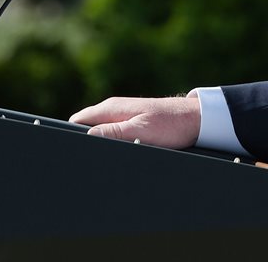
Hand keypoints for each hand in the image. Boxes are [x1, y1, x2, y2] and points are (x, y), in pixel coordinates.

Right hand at [69, 95, 201, 148]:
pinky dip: (112, 142)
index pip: (78, 120)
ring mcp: (124, 114)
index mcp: (112, 108)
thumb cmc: (170, 124)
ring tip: (103, 157)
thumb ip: (113, 132)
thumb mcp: (140, 131)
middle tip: (89, 159)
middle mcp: (115, 109)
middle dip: (85, 141)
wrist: (195, 120)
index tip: (72, 150)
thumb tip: (88, 136)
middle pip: (88, 126)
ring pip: (101, 130)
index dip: (72, 135)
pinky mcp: (133, 121)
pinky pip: (114, 132)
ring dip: (100, 143)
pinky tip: (118, 152)